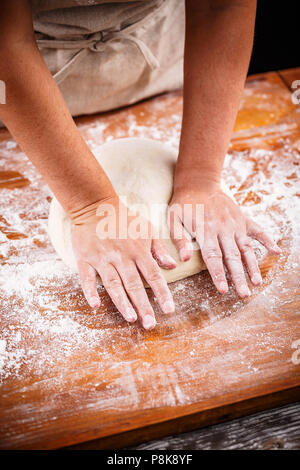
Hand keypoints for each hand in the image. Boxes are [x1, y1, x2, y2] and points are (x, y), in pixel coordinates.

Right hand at [72, 197, 175, 328]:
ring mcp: (102, 258)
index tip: (169, 310)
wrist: (95, 206)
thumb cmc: (124, 219)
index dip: (162, 293)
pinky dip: (90, 291)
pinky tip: (95, 306)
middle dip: (143, 305)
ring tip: (131, 318)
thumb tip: (173, 266)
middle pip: (134, 284)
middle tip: (150, 324)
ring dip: (122, 302)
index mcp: (138, 250)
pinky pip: (87, 278)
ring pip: (113, 284)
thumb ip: (159, 249)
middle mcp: (121, 257)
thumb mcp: (147, 229)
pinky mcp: (85, 259)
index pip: (153, 275)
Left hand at [169, 187, 280, 297]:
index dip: (218, 274)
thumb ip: (179, 238)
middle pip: (232, 257)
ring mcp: (235, 223)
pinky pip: (258, 230)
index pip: (213, 257)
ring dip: (252, 266)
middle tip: (243, 295)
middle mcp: (223, 228)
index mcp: (205, 230)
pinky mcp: (243, 218)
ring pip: (246, 248)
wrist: (199, 182)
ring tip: (257, 283)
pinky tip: (276, 252)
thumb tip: (184, 259)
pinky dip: (268, 240)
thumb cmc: (184, 203)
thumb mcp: (173, 218)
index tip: (223, 290)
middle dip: (238, 277)